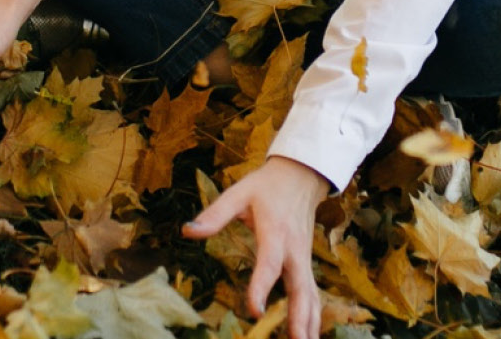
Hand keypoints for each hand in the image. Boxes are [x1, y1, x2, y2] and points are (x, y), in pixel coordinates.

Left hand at [184, 156, 328, 338]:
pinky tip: (308, 335)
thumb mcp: (239, 192)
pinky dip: (313, 316)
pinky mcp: (306, 265)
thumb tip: (187, 231)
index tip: (255, 312)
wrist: (301, 176)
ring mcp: (304, 259)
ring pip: (311, 296)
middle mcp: (294, 251)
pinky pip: (312, 294)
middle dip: (298, 317)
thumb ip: (215, 214)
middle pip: (300, 288)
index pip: (270, 264)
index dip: (262, 288)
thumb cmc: (267, 186)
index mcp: (276, 233)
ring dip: (309, 323)